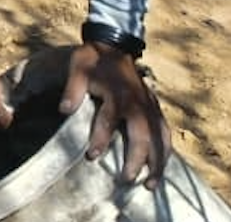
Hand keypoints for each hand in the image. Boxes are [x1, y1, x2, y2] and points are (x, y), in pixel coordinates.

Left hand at [61, 42, 168, 186]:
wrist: (114, 45)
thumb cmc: (93, 60)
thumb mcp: (77, 69)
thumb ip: (72, 90)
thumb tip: (64, 110)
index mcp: (117, 95)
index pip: (108, 122)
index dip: (100, 140)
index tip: (92, 156)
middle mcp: (137, 104)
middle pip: (141, 136)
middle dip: (136, 160)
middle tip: (127, 180)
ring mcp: (149, 106)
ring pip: (159, 139)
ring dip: (158, 162)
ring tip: (151, 184)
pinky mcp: (155, 106)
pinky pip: (165, 131)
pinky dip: (166, 149)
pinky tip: (163, 165)